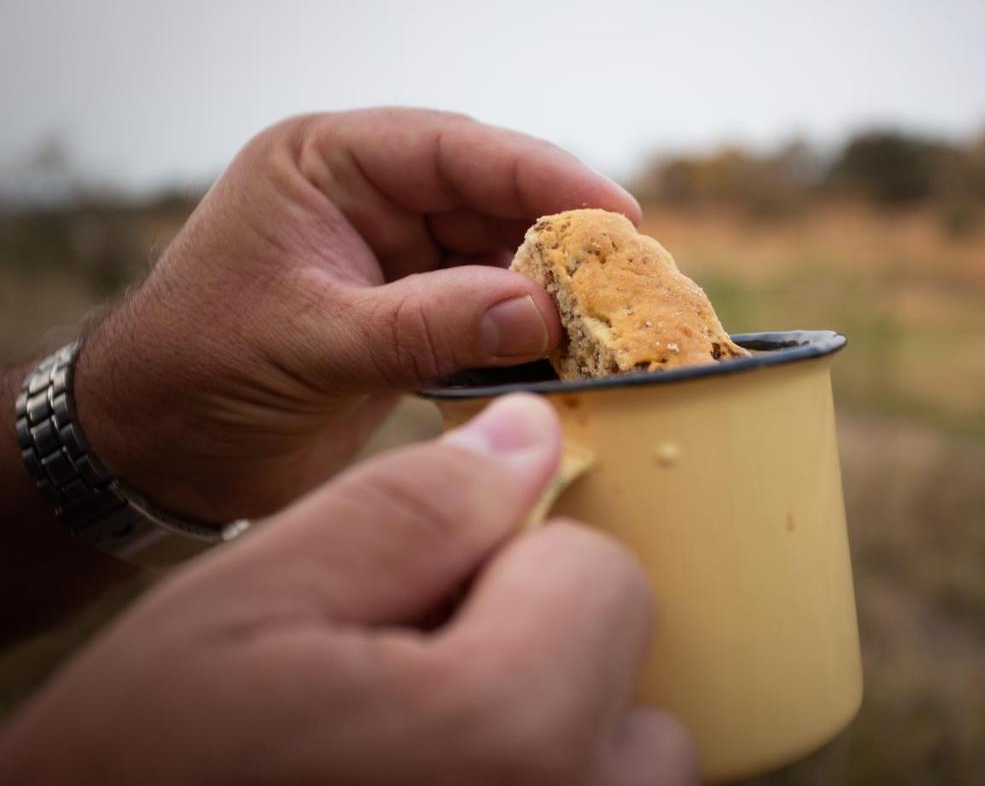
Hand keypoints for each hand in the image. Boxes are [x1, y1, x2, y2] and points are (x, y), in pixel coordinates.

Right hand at [0, 395, 697, 784]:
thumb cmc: (146, 764)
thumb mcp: (255, 602)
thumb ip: (412, 510)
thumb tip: (529, 436)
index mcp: (502, 730)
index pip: (604, 576)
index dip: (510, 563)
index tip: (421, 603)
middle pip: (633, 677)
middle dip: (546, 647)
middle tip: (420, 680)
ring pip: (636, 766)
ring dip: (560, 733)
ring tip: (437, 744)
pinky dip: (552, 780)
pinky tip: (451, 775)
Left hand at [74, 108, 639, 523]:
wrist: (152, 451)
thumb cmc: (198, 373)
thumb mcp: (313, 342)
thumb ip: (427, 324)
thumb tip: (542, 312)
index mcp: (328, 164)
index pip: (455, 149)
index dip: (543, 174)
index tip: (615, 212)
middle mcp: (367, 199)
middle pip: (491, 200)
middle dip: (559, 242)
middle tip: (629, 282)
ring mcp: (391, 257)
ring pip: (498, 259)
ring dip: (548, 295)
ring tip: (609, 328)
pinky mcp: (408, 315)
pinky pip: (485, 312)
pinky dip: (523, 337)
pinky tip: (563, 361)